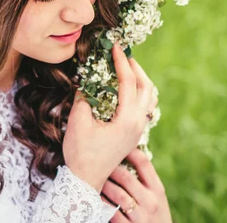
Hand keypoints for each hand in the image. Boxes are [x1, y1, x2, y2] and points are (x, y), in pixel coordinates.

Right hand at [63, 42, 157, 191]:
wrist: (86, 181)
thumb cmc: (80, 153)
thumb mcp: (78, 121)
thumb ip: (84, 96)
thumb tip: (86, 78)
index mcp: (127, 119)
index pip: (128, 82)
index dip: (121, 62)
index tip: (115, 46)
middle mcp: (138, 123)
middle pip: (146, 87)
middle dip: (136, 67)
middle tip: (123, 54)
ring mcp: (138, 130)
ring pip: (148, 98)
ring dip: (140, 80)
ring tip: (126, 68)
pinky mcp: (133, 134)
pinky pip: (143, 107)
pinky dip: (138, 93)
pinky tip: (125, 89)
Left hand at [100, 149, 171, 222]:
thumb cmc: (155, 215)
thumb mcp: (157, 198)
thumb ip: (145, 180)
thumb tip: (127, 154)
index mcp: (158, 190)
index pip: (144, 163)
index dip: (129, 150)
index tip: (117, 143)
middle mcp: (150, 201)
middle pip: (125, 176)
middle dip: (109, 167)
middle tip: (97, 159)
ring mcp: (139, 216)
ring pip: (116, 193)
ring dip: (102, 184)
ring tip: (93, 176)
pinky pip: (110, 211)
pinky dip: (101, 202)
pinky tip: (95, 196)